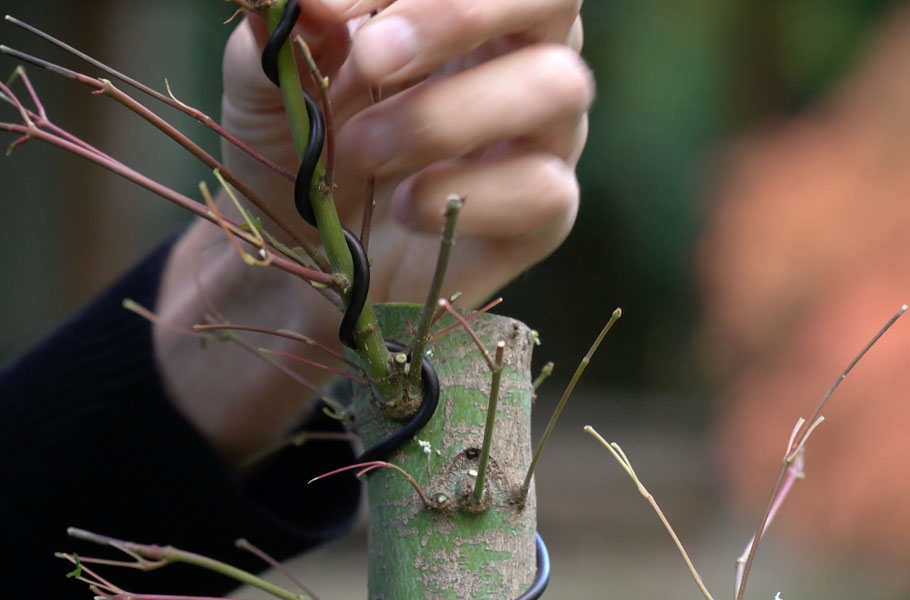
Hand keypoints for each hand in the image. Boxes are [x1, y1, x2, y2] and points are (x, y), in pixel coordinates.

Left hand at [154, 0, 591, 461]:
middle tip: (372, 56)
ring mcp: (544, 137)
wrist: (312, 256)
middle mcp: (522, 59)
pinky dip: (465, 196)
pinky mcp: (544, 215)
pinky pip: (545, 190)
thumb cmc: (307, 150)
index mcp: (467, 11)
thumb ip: (289, 31)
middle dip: (458, 14)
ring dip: (444, 114)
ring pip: (557, 87)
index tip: (325, 10)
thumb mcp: (274, 83)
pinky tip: (405, 208)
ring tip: (362, 150)